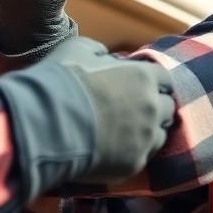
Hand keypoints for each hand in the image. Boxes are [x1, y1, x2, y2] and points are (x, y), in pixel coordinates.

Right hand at [42, 37, 174, 182]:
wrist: (45, 122)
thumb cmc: (62, 80)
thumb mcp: (78, 49)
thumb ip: (99, 51)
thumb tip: (105, 58)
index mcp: (143, 76)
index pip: (164, 79)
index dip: (151, 82)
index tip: (139, 87)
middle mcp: (151, 107)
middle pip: (167, 108)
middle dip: (154, 107)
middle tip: (133, 110)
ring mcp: (145, 137)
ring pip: (159, 135)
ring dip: (147, 131)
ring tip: (125, 133)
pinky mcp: (133, 164)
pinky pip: (142, 157)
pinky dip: (133, 152)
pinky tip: (116, 150)